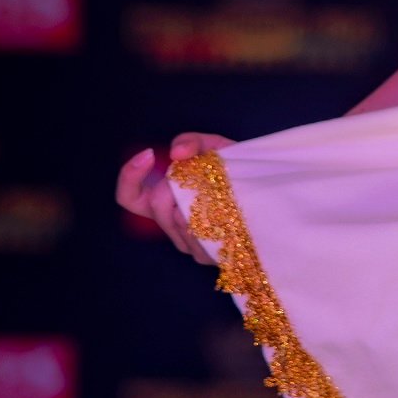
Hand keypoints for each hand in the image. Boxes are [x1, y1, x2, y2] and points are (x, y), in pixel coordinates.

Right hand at [116, 134, 232, 262]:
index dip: (129, 176)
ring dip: (200, 199)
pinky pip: (200, 235)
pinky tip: (229, 209)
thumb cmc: (236, 171)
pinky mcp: (205, 255)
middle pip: (157, 205)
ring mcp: (186, 243)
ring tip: (222, 190)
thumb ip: (192, 142)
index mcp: (163, 199)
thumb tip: (177, 153)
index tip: (149, 155)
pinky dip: (214, 216)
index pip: (128, 197)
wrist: (269, 192)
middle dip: (178, 184)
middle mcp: (169, 224)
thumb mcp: (215, 147)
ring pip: (180, 220)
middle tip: (203, 174)